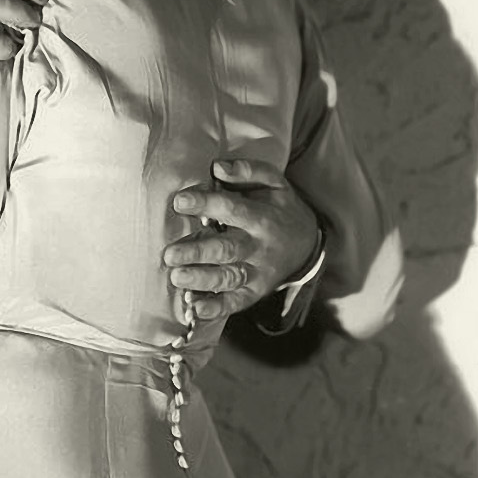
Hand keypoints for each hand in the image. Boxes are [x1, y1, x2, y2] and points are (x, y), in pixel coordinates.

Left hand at [163, 159, 319, 321]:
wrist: (307, 242)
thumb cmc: (279, 207)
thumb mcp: (273, 182)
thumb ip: (248, 171)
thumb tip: (218, 167)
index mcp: (261, 217)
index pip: (232, 209)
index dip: (206, 204)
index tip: (179, 202)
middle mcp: (259, 247)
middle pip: (227, 250)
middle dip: (197, 252)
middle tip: (169, 254)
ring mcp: (257, 272)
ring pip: (229, 278)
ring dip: (202, 280)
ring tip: (177, 278)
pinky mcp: (255, 291)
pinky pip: (236, 302)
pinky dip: (217, 308)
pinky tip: (196, 310)